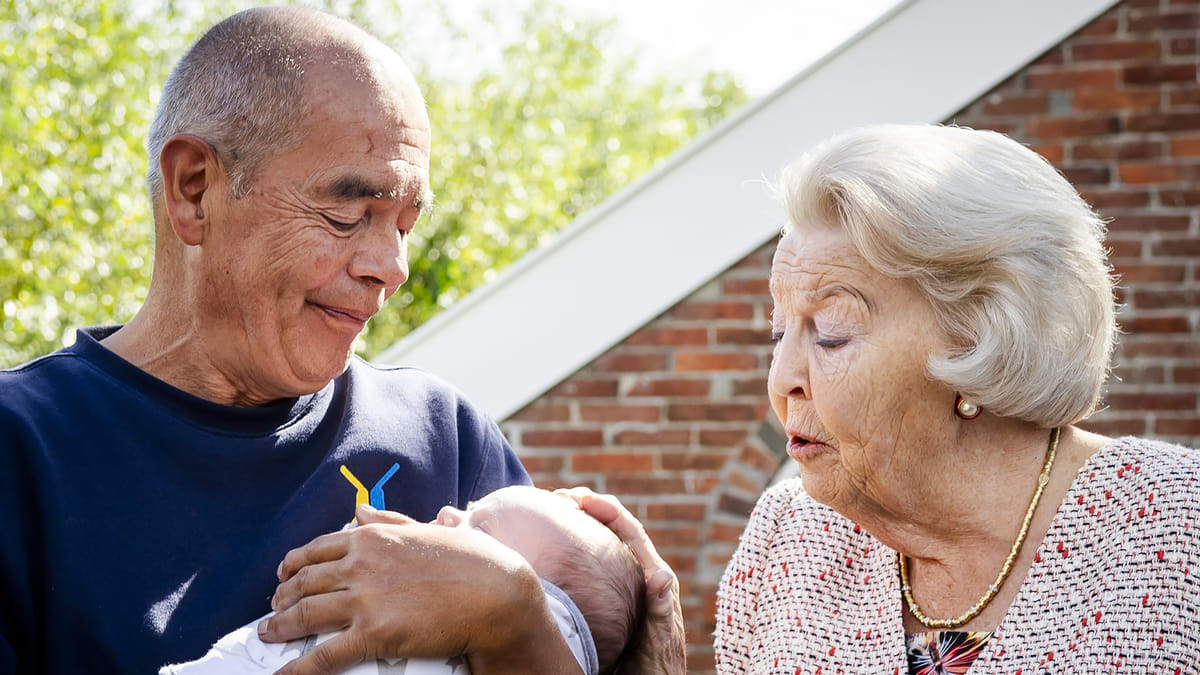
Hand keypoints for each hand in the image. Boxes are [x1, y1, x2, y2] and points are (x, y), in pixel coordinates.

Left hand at [258, 504, 577, 674]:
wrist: (498, 595)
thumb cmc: (474, 562)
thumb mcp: (430, 530)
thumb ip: (391, 520)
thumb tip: (359, 511)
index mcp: (376, 537)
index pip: (319, 548)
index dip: (295, 563)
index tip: (284, 575)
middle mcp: (363, 563)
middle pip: (305, 580)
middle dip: (282, 596)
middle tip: (274, 608)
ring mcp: (365, 599)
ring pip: (305, 613)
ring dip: (280, 625)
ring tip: (268, 634)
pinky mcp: (374, 634)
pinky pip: (322, 654)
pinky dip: (296, 668)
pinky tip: (281, 674)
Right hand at [556, 488, 685, 674]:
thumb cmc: (656, 667)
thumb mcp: (657, 641)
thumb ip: (661, 611)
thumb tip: (663, 576)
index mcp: (652, 577)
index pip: (631, 533)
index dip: (609, 510)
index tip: (583, 498)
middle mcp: (635, 573)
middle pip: (612, 529)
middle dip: (589, 507)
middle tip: (559, 496)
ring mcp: (619, 583)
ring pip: (597, 544)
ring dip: (578, 524)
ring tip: (551, 512)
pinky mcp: (606, 596)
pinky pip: (588, 565)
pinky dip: (572, 549)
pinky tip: (550, 549)